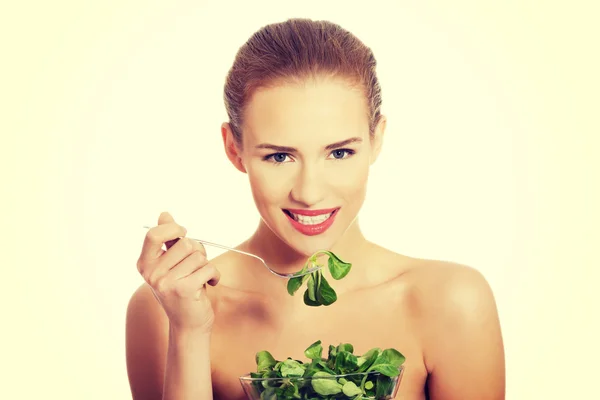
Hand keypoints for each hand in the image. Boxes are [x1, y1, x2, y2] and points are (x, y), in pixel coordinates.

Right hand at [136, 212, 220, 332]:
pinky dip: (214, 275)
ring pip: (198, 255)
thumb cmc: (182, 290)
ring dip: (205, 265)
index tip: (183, 234)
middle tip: (195, 267)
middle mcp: (151, 273)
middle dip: (197, 251)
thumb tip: (164, 214)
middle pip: (185, 243)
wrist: (188, 324)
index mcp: (144, 264)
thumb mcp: (171, 264)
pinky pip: (208, 268)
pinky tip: (209, 284)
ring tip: (200, 278)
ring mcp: (166, 282)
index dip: (173, 229)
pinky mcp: (183, 290)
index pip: (154, 234)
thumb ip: (168, 240)